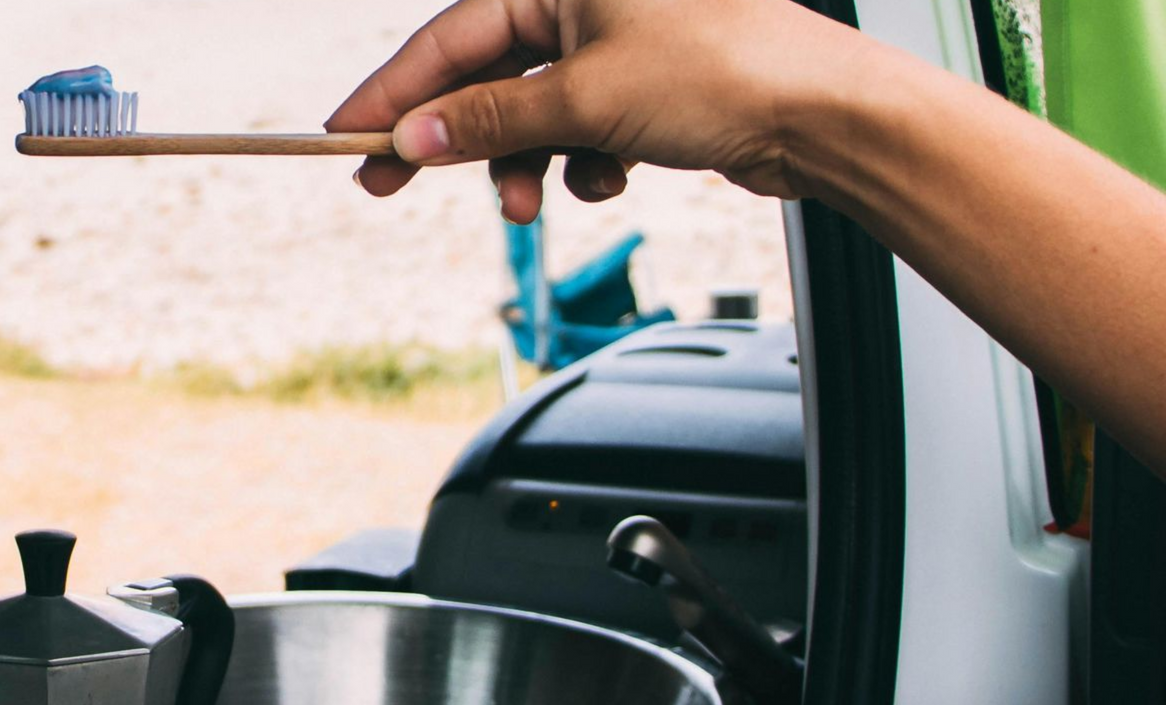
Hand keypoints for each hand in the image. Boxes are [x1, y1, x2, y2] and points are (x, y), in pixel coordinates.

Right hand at [325, 0, 871, 222]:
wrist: (823, 115)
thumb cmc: (723, 73)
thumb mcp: (583, 101)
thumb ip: (487, 122)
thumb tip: (412, 138)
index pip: (449, 36)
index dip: (391, 93)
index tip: (344, 136)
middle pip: (484, 76)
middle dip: (450, 139)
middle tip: (388, 184)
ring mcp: (616, 43)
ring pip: (531, 114)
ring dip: (521, 165)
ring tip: (527, 204)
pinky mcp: (644, 87)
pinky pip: (579, 131)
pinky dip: (582, 164)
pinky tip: (609, 178)